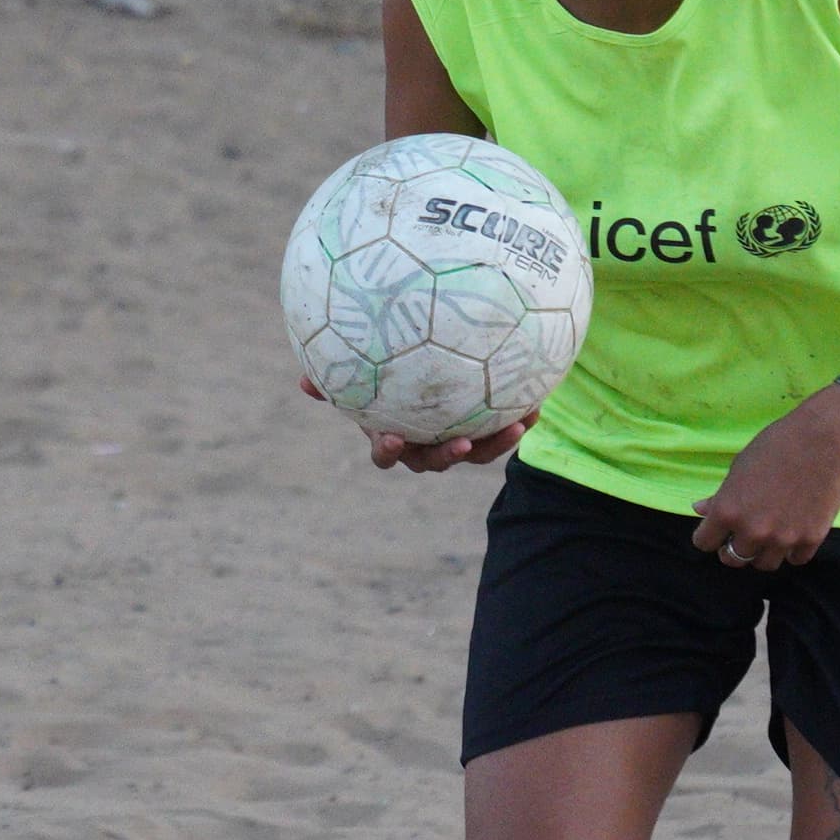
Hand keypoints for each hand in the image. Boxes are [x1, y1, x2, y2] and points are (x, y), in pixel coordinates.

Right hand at [298, 376, 531, 472]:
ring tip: (517, 425)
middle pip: (438, 461)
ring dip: (498, 443)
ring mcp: (459, 441)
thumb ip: (334, 383)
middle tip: (463, 444)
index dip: (389, 451)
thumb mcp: (362, 380)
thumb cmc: (386, 380)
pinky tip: (537, 402)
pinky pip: (504, 430)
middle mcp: (427, 447)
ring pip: (480, 451)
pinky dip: (520, 419)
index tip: (391, 439)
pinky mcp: (487, 431)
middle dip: (451, 456)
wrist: (432, 379)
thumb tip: (302, 381)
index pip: (387, 455)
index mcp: (395, 439)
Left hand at [691, 387, 839, 569]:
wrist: (823, 440)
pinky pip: (795, 559)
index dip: (707, 537)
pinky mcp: (812, 539)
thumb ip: (720, 496)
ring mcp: (783, 538)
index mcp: (727, 511)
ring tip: (766, 538)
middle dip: (731, 550)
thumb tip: (700, 509)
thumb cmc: (775, 446)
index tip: (714, 532)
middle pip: (734, 559)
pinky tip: (791, 536)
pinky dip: (791, 551)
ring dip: (761, 553)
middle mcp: (753, 530)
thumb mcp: (738, 468)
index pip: (705, 543)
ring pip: (764, 564)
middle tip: (738, 539)